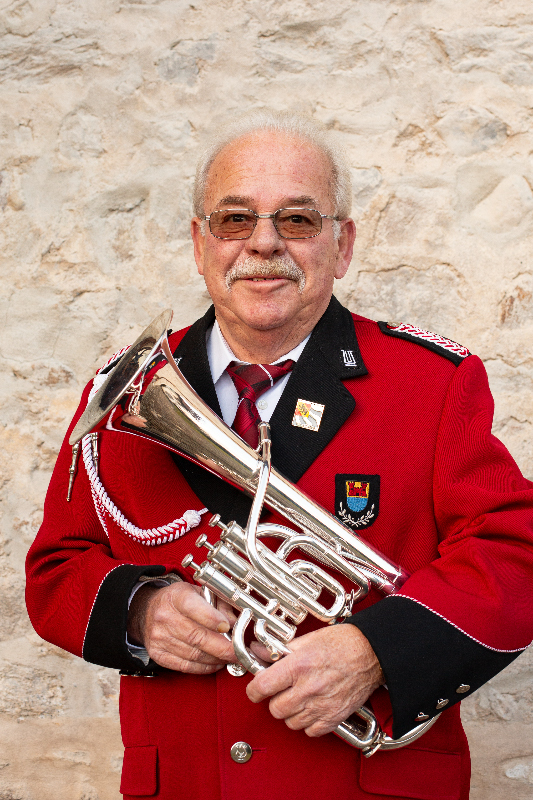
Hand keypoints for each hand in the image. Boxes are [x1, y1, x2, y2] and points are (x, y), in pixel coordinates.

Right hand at [127, 581, 237, 673]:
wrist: (148, 610)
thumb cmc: (179, 600)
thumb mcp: (198, 591)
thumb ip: (220, 602)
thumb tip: (235, 621)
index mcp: (176, 596)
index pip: (193, 608)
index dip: (212, 619)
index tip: (228, 626)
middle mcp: (164, 617)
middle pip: (196, 636)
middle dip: (222, 647)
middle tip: (238, 652)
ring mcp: (159, 637)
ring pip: (193, 654)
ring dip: (216, 659)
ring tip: (229, 657)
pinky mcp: (158, 654)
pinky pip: (185, 666)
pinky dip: (204, 667)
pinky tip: (215, 663)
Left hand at [246, 624, 382, 736]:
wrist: (372, 653)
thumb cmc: (342, 643)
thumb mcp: (307, 640)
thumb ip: (280, 651)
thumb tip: (258, 652)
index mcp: (298, 666)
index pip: (261, 688)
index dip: (253, 690)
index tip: (255, 690)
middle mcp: (308, 689)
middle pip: (275, 709)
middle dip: (274, 700)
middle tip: (282, 690)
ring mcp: (321, 706)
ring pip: (290, 722)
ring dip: (290, 712)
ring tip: (299, 698)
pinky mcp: (334, 718)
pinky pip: (310, 731)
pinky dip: (308, 722)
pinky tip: (312, 708)